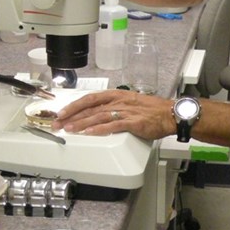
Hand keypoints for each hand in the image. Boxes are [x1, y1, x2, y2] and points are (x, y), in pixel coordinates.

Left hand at [52, 89, 174, 139]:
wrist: (170, 114)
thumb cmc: (152, 110)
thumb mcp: (129, 103)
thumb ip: (114, 107)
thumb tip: (97, 114)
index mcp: (117, 95)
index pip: (90, 98)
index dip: (74, 105)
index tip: (62, 112)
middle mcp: (119, 101)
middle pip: (90, 108)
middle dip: (72, 116)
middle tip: (58, 123)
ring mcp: (125, 111)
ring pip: (98, 116)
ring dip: (81, 123)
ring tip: (69, 129)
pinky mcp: (132, 122)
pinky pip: (112, 126)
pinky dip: (99, 129)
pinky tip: (88, 133)